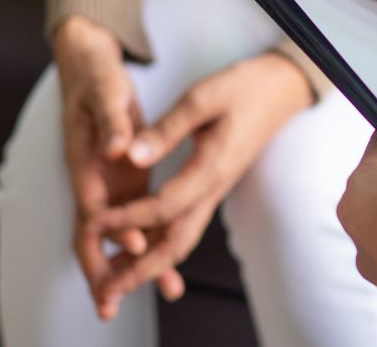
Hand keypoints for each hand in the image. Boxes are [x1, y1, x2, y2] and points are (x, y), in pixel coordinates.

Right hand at [52, 15, 181, 319]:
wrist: (87, 62)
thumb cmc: (96, 75)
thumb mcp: (105, 90)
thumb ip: (111, 120)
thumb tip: (116, 148)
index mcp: (85, 160)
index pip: (95, 205)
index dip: (113, 229)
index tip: (138, 246)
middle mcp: (93, 178)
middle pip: (94, 234)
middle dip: (104, 270)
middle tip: (112, 305)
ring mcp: (108, 181)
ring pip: (116, 233)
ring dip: (132, 263)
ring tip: (163, 289)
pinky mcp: (124, 178)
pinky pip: (133, 218)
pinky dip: (147, 241)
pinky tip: (166, 261)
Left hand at [88, 52, 313, 306]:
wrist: (280, 90)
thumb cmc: (243, 88)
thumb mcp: (202, 97)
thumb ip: (166, 129)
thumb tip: (132, 156)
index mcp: (211, 168)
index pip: (165, 206)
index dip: (128, 218)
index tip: (95, 222)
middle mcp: (213, 188)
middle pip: (177, 242)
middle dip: (141, 268)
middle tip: (109, 287)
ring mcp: (214, 190)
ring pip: (181, 239)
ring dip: (149, 263)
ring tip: (117, 280)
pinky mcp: (211, 187)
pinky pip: (185, 225)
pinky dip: (160, 243)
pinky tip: (140, 248)